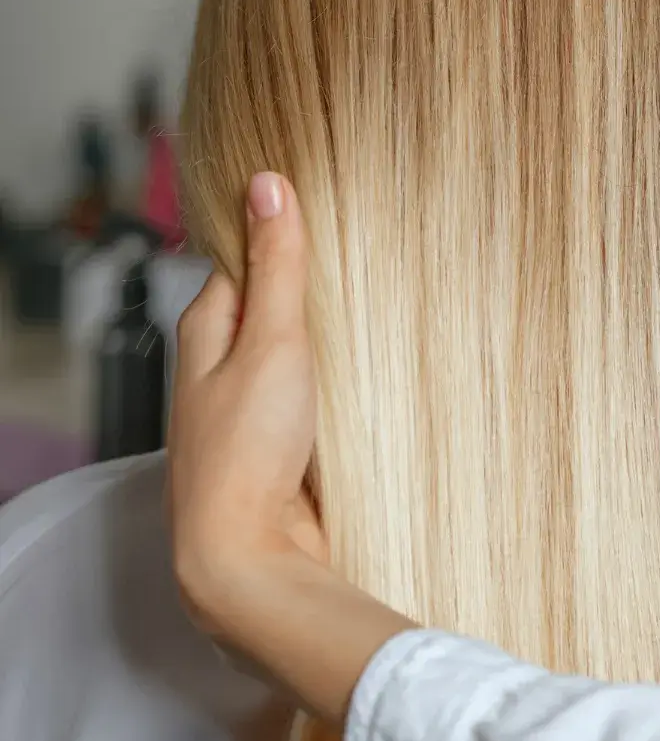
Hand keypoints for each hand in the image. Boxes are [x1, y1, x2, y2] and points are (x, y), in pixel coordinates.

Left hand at [167, 172, 413, 731]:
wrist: (248, 556)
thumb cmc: (248, 449)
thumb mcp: (270, 341)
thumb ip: (276, 267)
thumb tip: (266, 184)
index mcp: (206, 331)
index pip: (242, 260)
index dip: (278, 234)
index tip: (323, 211)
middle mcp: (220, 366)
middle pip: (269, 305)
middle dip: (310, 286)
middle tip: (362, 260)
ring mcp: (249, 407)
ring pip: (293, 352)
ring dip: (326, 337)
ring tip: (373, 311)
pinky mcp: (277, 442)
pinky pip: (308, 393)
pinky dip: (332, 379)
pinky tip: (362, 375)